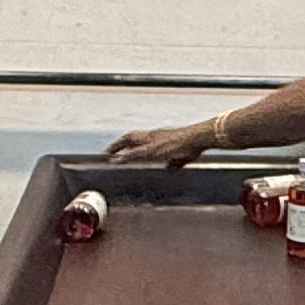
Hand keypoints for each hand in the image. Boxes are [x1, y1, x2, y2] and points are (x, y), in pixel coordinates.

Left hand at [103, 119, 221, 167]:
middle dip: (118, 143)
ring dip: (116, 147)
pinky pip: (134, 153)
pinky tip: (115, 161)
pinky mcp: (153, 149)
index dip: (129, 142)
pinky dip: (124, 157)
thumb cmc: (194, 145)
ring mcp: (152, 141)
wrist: (198, 138)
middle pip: (131, 136)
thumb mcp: (183, 156)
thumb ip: (175, 162)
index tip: (121, 148)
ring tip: (106, 154)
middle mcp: (153, 136)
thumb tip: (170, 167)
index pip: (140, 137)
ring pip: (129, 141)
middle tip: (107, 151)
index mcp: (160, 137)